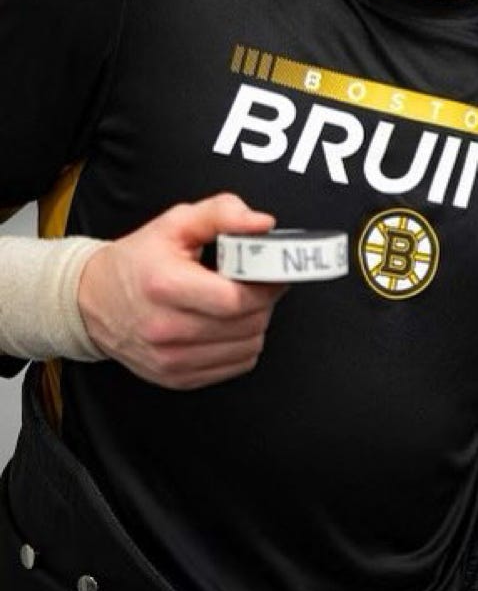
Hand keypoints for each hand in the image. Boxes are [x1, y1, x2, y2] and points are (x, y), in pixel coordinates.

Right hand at [77, 193, 284, 389]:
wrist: (93, 299)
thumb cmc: (139, 259)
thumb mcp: (177, 222)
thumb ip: (223, 213)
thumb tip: (262, 224)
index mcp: (165, 285)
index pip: (235, 299)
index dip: (265, 284)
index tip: (271, 271)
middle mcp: (164, 328)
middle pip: (247, 323)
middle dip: (264, 300)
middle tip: (257, 282)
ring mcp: (169, 359)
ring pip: (247, 347)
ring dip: (256, 322)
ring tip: (240, 301)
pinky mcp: (176, 377)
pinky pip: (236, 366)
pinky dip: (243, 344)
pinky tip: (228, 324)